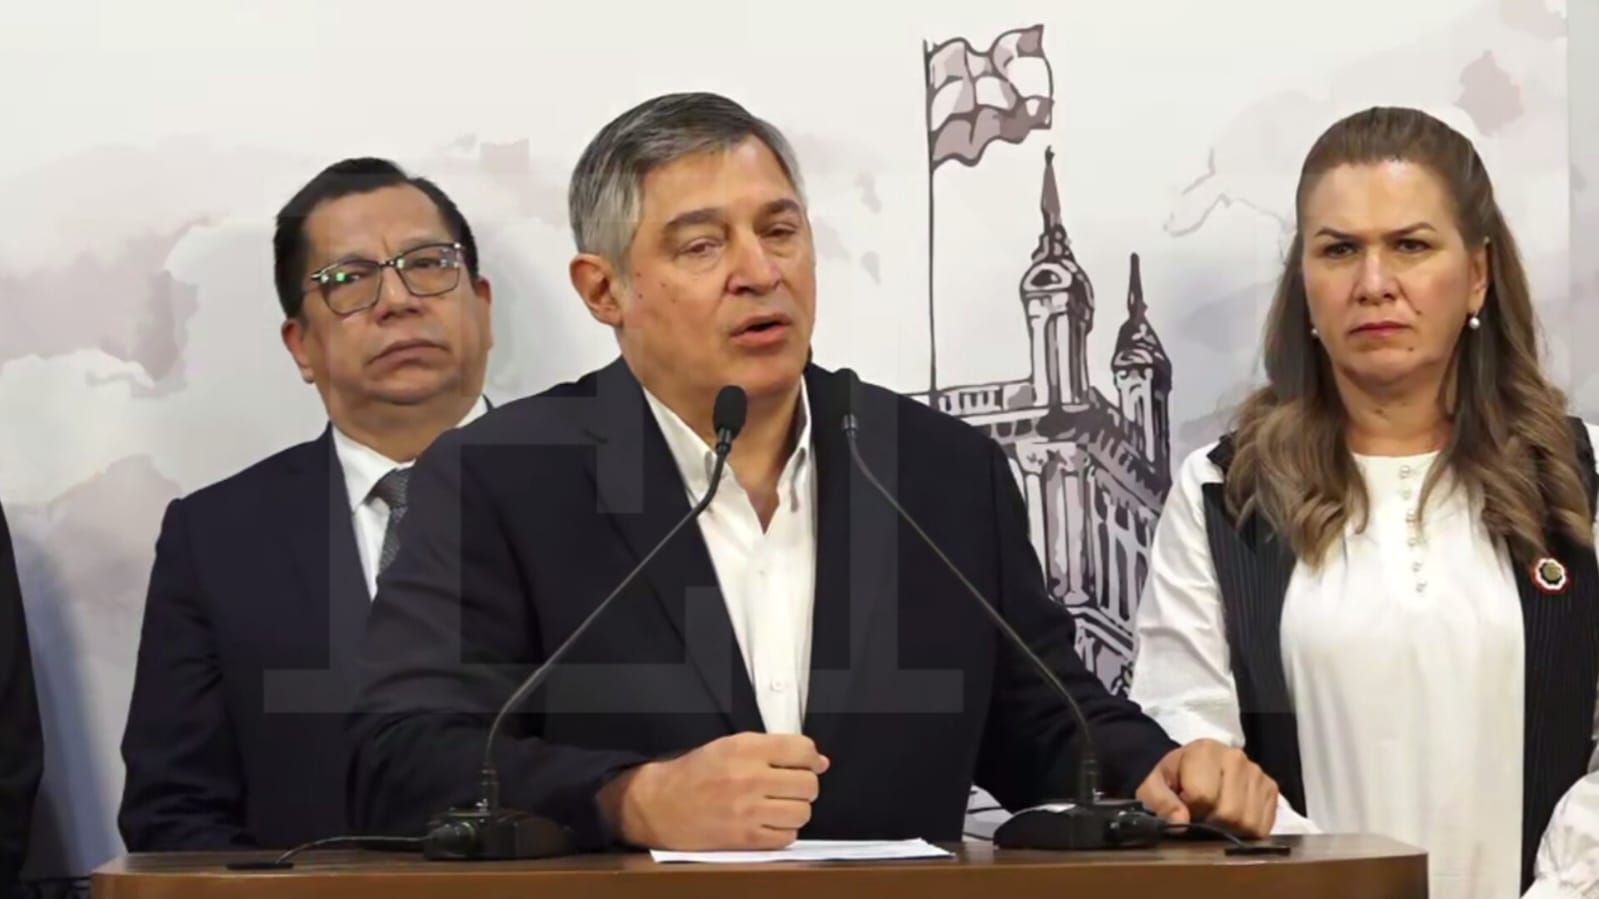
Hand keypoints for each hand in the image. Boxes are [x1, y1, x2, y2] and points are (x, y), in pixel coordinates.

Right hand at [599, 732, 829, 849]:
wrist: (659, 806)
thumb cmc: (696, 773)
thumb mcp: (731, 746)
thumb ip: (775, 749)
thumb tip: (820, 761)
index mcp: (745, 749)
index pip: (802, 750)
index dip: (810, 757)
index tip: (807, 763)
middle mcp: (750, 778)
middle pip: (808, 784)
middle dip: (805, 784)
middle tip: (790, 786)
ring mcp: (748, 811)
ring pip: (802, 813)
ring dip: (796, 809)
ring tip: (779, 805)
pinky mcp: (745, 839)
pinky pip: (787, 837)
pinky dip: (784, 831)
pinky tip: (768, 822)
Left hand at [1135, 739, 1277, 837]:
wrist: (1187, 767)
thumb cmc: (1171, 778)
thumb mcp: (1153, 787)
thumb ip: (1161, 802)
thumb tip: (1180, 822)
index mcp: (1205, 751)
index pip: (1203, 796)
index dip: (1190, 810)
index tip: (1184, 806)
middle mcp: (1236, 758)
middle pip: (1230, 812)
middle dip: (1212, 822)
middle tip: (1201, 814)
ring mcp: (1256, 772)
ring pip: (1249, 822)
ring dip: (1231, 829)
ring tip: (1216, 814)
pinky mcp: (1270, 788)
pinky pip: (1264, 825)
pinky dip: (1248, 830)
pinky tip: (1233, 819)